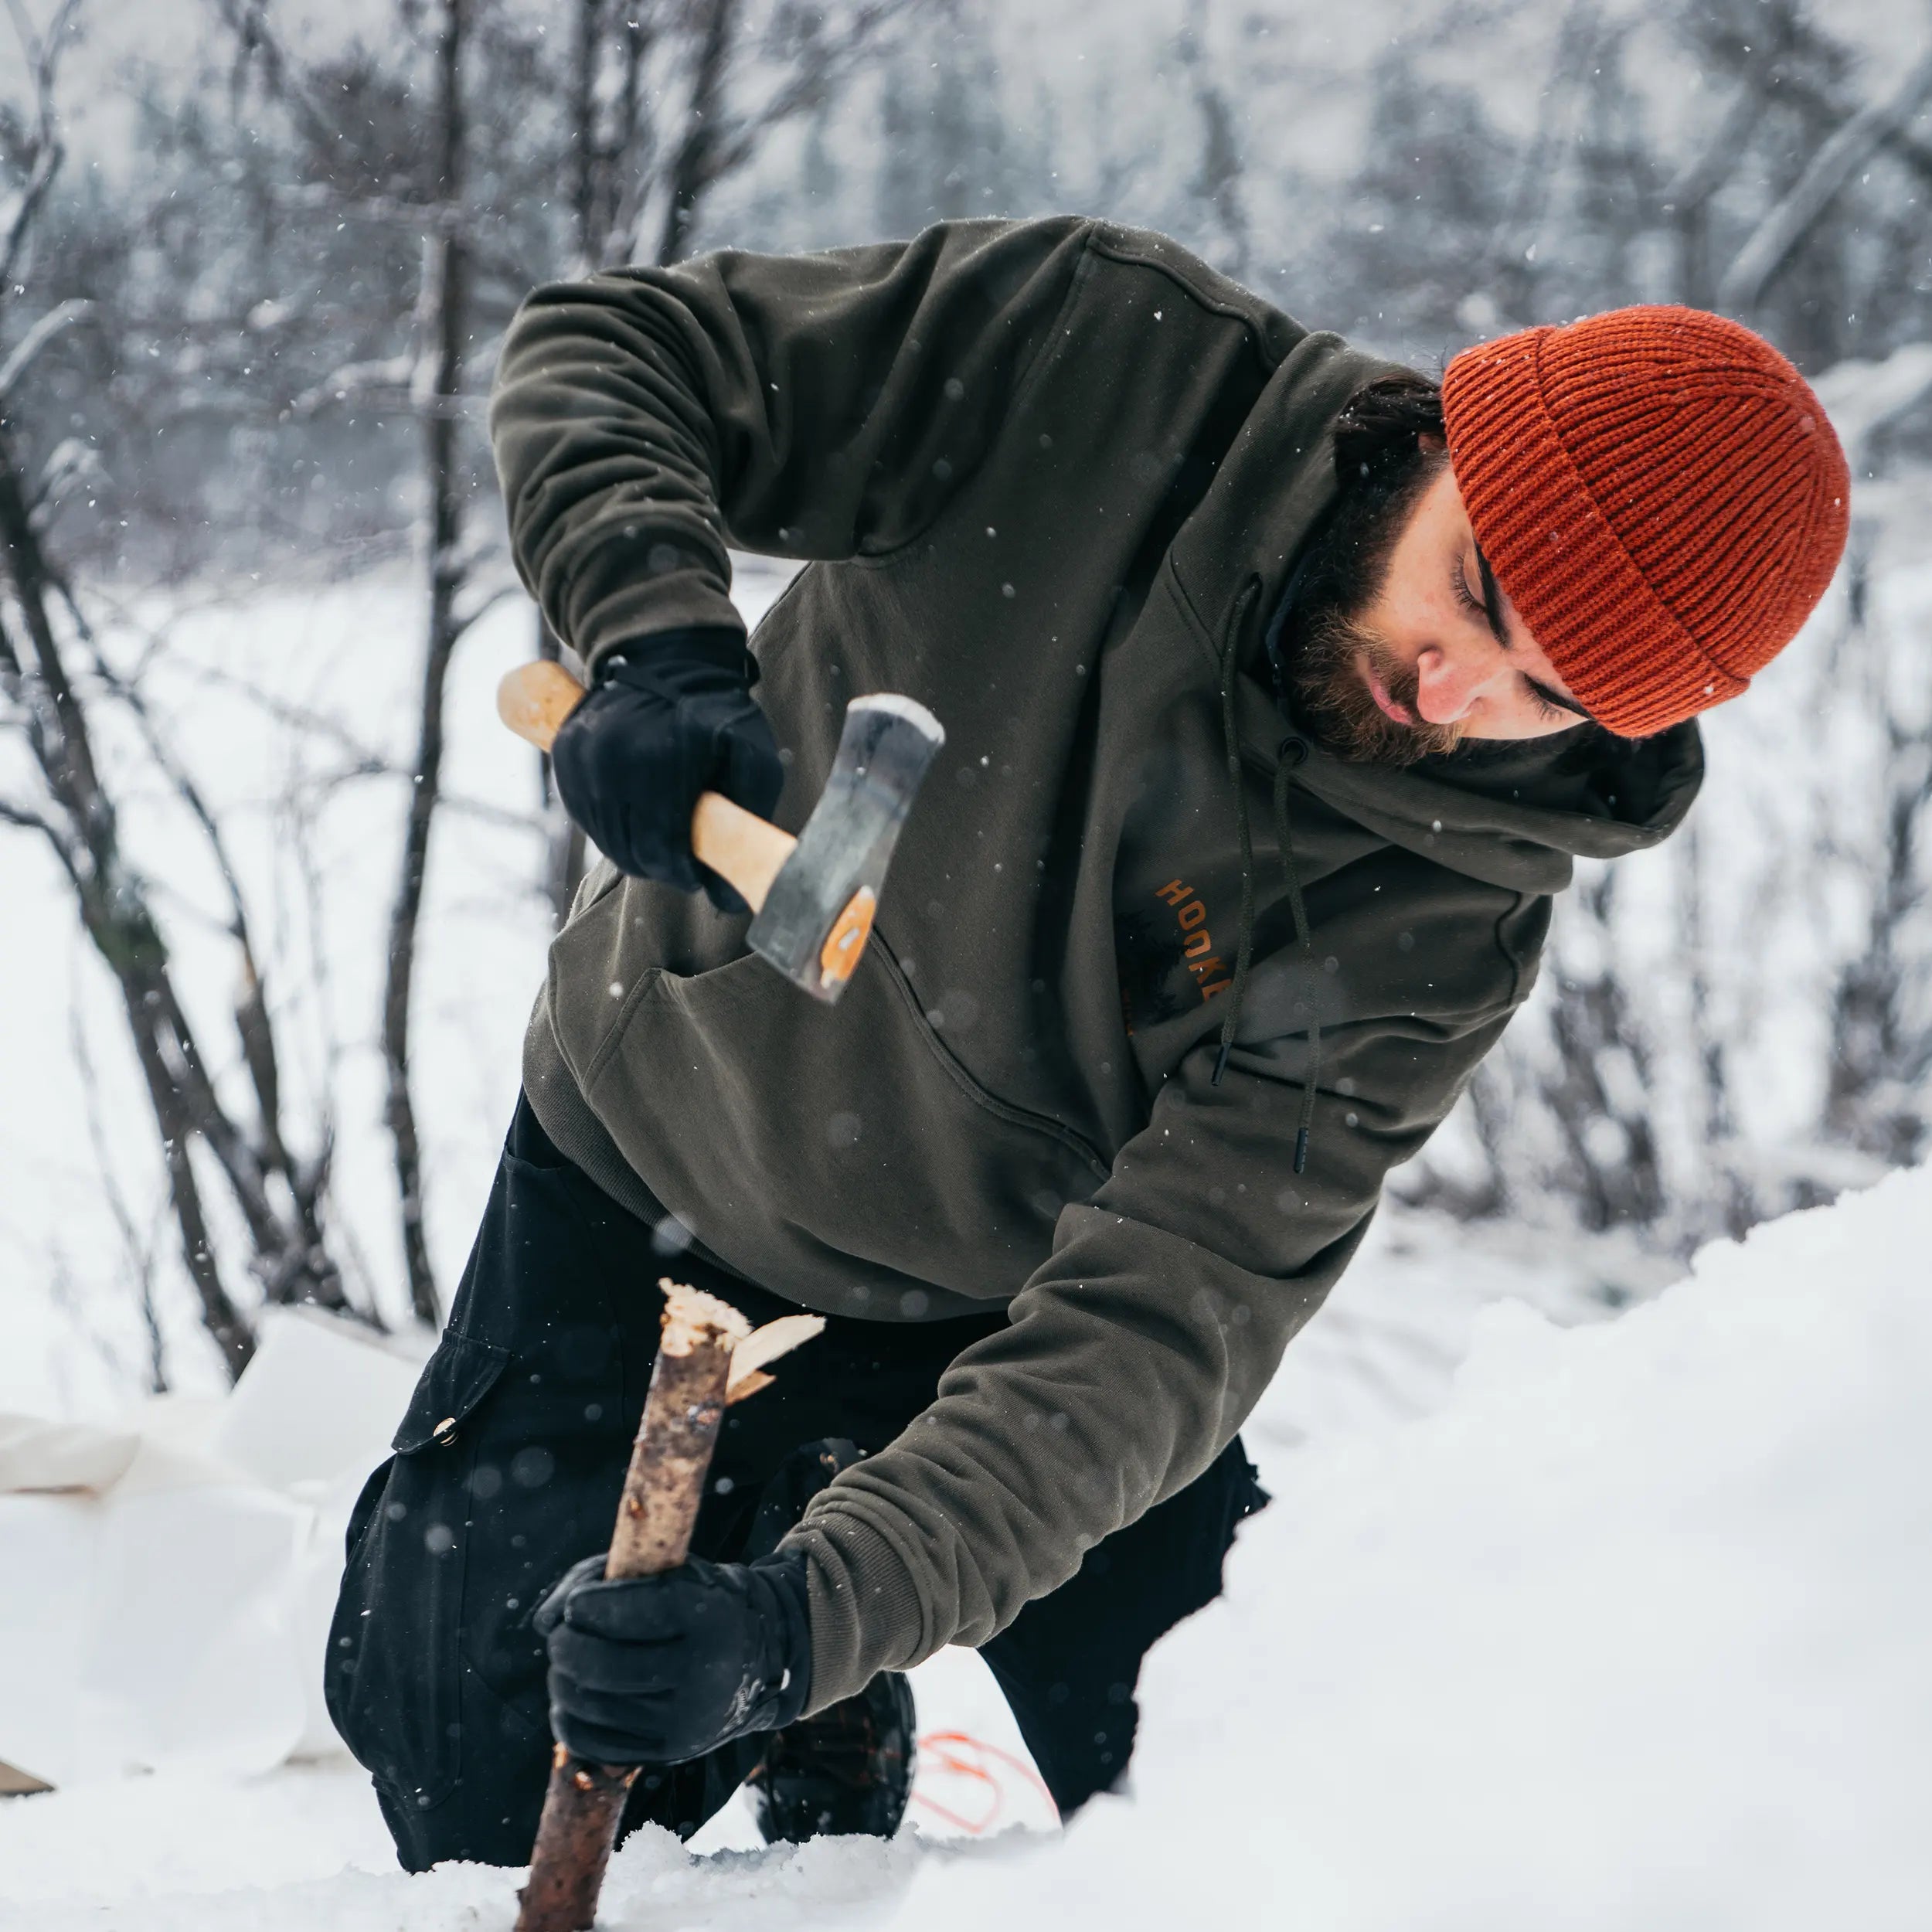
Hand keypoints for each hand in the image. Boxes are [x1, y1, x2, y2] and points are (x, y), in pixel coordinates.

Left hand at [535, 1549, 811, 1766]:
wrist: (758, 1655)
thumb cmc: (699, 1601)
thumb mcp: (670, 1570)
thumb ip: (602, 1578)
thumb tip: (544, 1622)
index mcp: (709, 1615)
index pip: (630, 1612)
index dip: (587, 1606)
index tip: (578, 1605)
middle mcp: (703, 1674)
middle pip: (602, 1666)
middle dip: (565, 1646)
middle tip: (561, 1635)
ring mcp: (686, 1722)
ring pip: (590, 1705)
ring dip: (562, 1680)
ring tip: (570, 1663)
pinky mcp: (668, 1754)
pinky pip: (593, 1743)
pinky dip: (568, 1719)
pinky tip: (574, 1697)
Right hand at [550, 629, 782, 913]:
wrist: (667, 659)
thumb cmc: (718, 713)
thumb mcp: (752, 755)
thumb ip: (747, 820)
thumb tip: (729, 898)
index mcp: (662, 758)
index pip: (664, 846)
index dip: (683, 873)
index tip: (699, 877)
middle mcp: (613, 758)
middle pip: (632, 850)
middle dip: (662, 867)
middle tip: (685, 864)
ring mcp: (583, 757)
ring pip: (606, 838)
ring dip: (636, 851)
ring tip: (664, 841)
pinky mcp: (566, 756)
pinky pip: (587, 815)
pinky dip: (612, 828)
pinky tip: (638, 819)